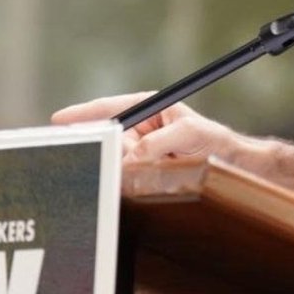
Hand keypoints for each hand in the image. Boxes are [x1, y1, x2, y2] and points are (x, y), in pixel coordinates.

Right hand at [52, 93, 243, 163]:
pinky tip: (124, 184)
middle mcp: (141, 129)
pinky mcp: (143, 171)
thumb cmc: (215, 142)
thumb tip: (130, 156)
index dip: (84, 113)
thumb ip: (158, 142)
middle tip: (97, 154)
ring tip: (126, 168)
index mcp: (150, 108)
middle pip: (107, 136)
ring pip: (114, 159)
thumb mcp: (190, 135)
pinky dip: (121, 180)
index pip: (111, 108)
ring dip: (113, 166)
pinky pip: (124, 176)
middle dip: (100, 145)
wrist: (233, 166)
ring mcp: (141, 151)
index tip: (60, 119)